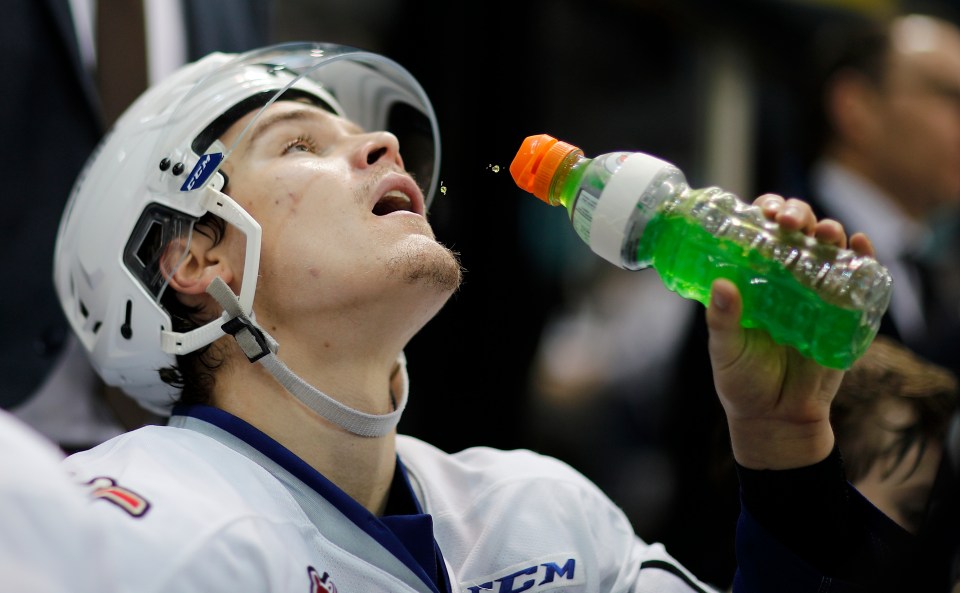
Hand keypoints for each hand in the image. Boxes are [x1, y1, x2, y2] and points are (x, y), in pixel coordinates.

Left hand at [706, 194, 875, 469]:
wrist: (777, 418)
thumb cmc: (743, 381)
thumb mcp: (725, 350)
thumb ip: (722, 319)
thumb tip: (722, 285)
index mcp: (753, 279)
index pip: (760, 232)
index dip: (765, 212)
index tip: (764, 212)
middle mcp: (785, 279)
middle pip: (797, 231)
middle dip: (797, 215)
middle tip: (789, 222)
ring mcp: (816, 293)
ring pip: (827, 250)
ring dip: (829, 232)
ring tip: (825, 232)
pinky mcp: (843, 314)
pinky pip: (857, 280)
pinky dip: (863, 257)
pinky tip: (859, 244)